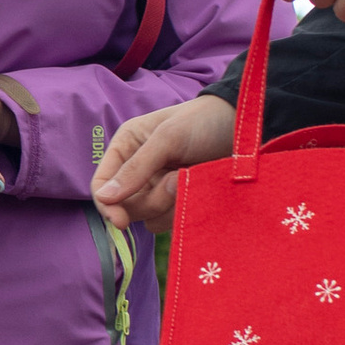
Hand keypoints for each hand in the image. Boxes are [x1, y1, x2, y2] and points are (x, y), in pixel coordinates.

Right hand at [93, 93, 237, 231]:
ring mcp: (156, 187)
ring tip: (188, 177)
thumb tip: (104, 198)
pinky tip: (195, 189)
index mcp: (126, 147)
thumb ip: (136, 168)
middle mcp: (137, 169)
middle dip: (149, 200)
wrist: (242, 128)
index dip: (107, 205)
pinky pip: (168, 220)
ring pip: (147, 217)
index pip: (101, 184)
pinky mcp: (176, 200)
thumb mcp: (167, 138)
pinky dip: (181, 210)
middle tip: (175, 180)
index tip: (121, 222)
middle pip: (124, 206)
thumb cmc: (202, 122)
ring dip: (168, 204)